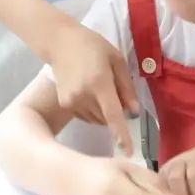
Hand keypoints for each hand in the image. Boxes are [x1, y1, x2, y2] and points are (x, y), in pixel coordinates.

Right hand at [47, 22, 140, 153]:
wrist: (61, 42)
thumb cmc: (93, 46)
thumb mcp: (116, 60)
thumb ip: (127, 87)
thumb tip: (134, 112)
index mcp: (99, 84)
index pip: (113, 115)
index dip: (122, 135)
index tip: (129, 151)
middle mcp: (84, 96)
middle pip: (107, 119)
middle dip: (116, 113)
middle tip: (116, 93)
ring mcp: (72, 102)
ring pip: (97, 120)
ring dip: (104, 113)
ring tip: (100, 89)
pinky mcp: (65, 104)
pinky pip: (87, 116)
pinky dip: (93, 111)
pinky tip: (90, 93)